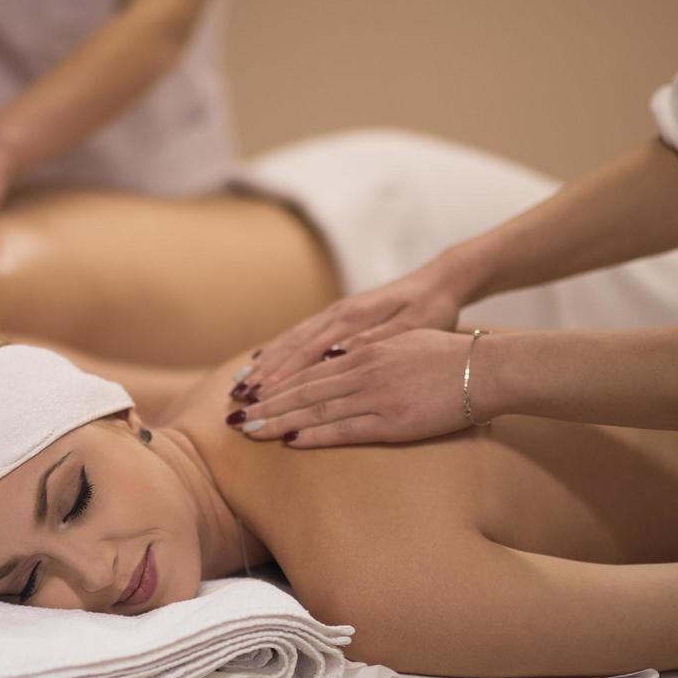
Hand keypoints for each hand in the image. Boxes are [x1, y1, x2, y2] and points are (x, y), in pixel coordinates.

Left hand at [224, 328, 483, 447]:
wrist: (487, 368)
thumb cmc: (449, 356)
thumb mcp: (401, 342)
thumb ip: (368, 350)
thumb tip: (338, 356)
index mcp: (363, 352)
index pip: (307, 369)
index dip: (275, 384)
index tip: (249, 394)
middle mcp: (362, 370)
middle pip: (302, 390)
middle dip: (266, 405)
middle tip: (234, 419)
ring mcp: (375, 396)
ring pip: (315, 409)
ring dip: (279, 422)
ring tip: (250, 432)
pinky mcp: (393, 421)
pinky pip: (346, 430)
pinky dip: (316, 435)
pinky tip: (292, 443)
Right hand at [235, 272, 462, 399]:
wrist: (439, 281)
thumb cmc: (432, 309)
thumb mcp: (413, 327)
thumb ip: (376, 341)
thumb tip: (339, 354)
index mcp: (353, 319)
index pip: (309, 352)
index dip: (284, 376)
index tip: (262, 396)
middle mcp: (337, 314)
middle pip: (291, 347)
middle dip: (264, 373)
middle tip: (239, 397)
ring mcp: (334, 313)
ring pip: (290, 339)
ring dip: (264, 362)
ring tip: (239, 382)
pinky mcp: (337, 315)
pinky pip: (298, 333)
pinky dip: (276, 348)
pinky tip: (261, 358)